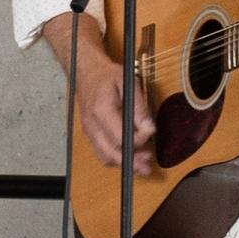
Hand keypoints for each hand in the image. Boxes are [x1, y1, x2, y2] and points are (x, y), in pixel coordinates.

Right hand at [73, 37, 157, 174]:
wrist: (88, 73)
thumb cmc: (108, 76)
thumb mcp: (128, 84)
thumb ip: (139, 107)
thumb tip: (149, 129)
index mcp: (101, 110)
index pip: (120, 137)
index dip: (138, 140)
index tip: (150, 132)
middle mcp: (91, 125)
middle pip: (110, 154)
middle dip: (132, 161)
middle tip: (148, 164)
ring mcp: (89, 132)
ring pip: (106, 158)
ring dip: (124, 163)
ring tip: (142, 163)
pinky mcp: (90, 135)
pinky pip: (102, 154)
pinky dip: (117, 158)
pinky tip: (130, 156)